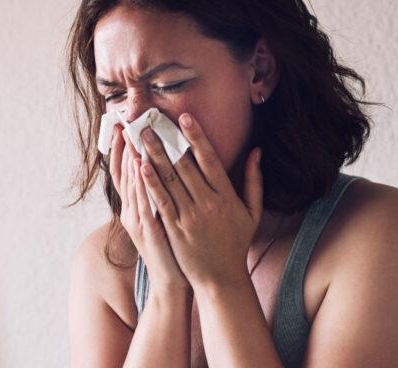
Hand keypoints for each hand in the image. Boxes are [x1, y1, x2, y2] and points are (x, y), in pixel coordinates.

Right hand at [108, 123, 187, 290]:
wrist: (173, 280)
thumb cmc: (174, 248)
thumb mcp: (163, 218)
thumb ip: (162, 194)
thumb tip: (163, 169)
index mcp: (135, 207)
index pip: (125, 172)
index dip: (122, 149)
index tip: (122, 126)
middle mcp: (131, 211)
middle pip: (124, 174)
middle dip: (124, 147)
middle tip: (123, 122)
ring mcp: (138, 221)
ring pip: (131, 185)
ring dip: (130, 159)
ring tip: (131, 136)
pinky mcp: (148, 231)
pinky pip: (143, 203)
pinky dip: (141, 184)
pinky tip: (142, 167)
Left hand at [135, 113, 264, 287]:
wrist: (221, 279)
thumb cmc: (236, 244)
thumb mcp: (252, 212)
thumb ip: (254, 180)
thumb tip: (257, 151)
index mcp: (226, 195)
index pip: (210, 159)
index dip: (196, 136)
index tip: (185, 117)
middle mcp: (208, 203)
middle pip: (185, 165)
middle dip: (167, 141)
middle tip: (150, 121)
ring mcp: (190, 216)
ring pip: (170, 180)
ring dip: (154, 155)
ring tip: (140, 137)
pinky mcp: (175, 229)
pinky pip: (161, 201)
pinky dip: (150, 183)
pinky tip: (140, 167)